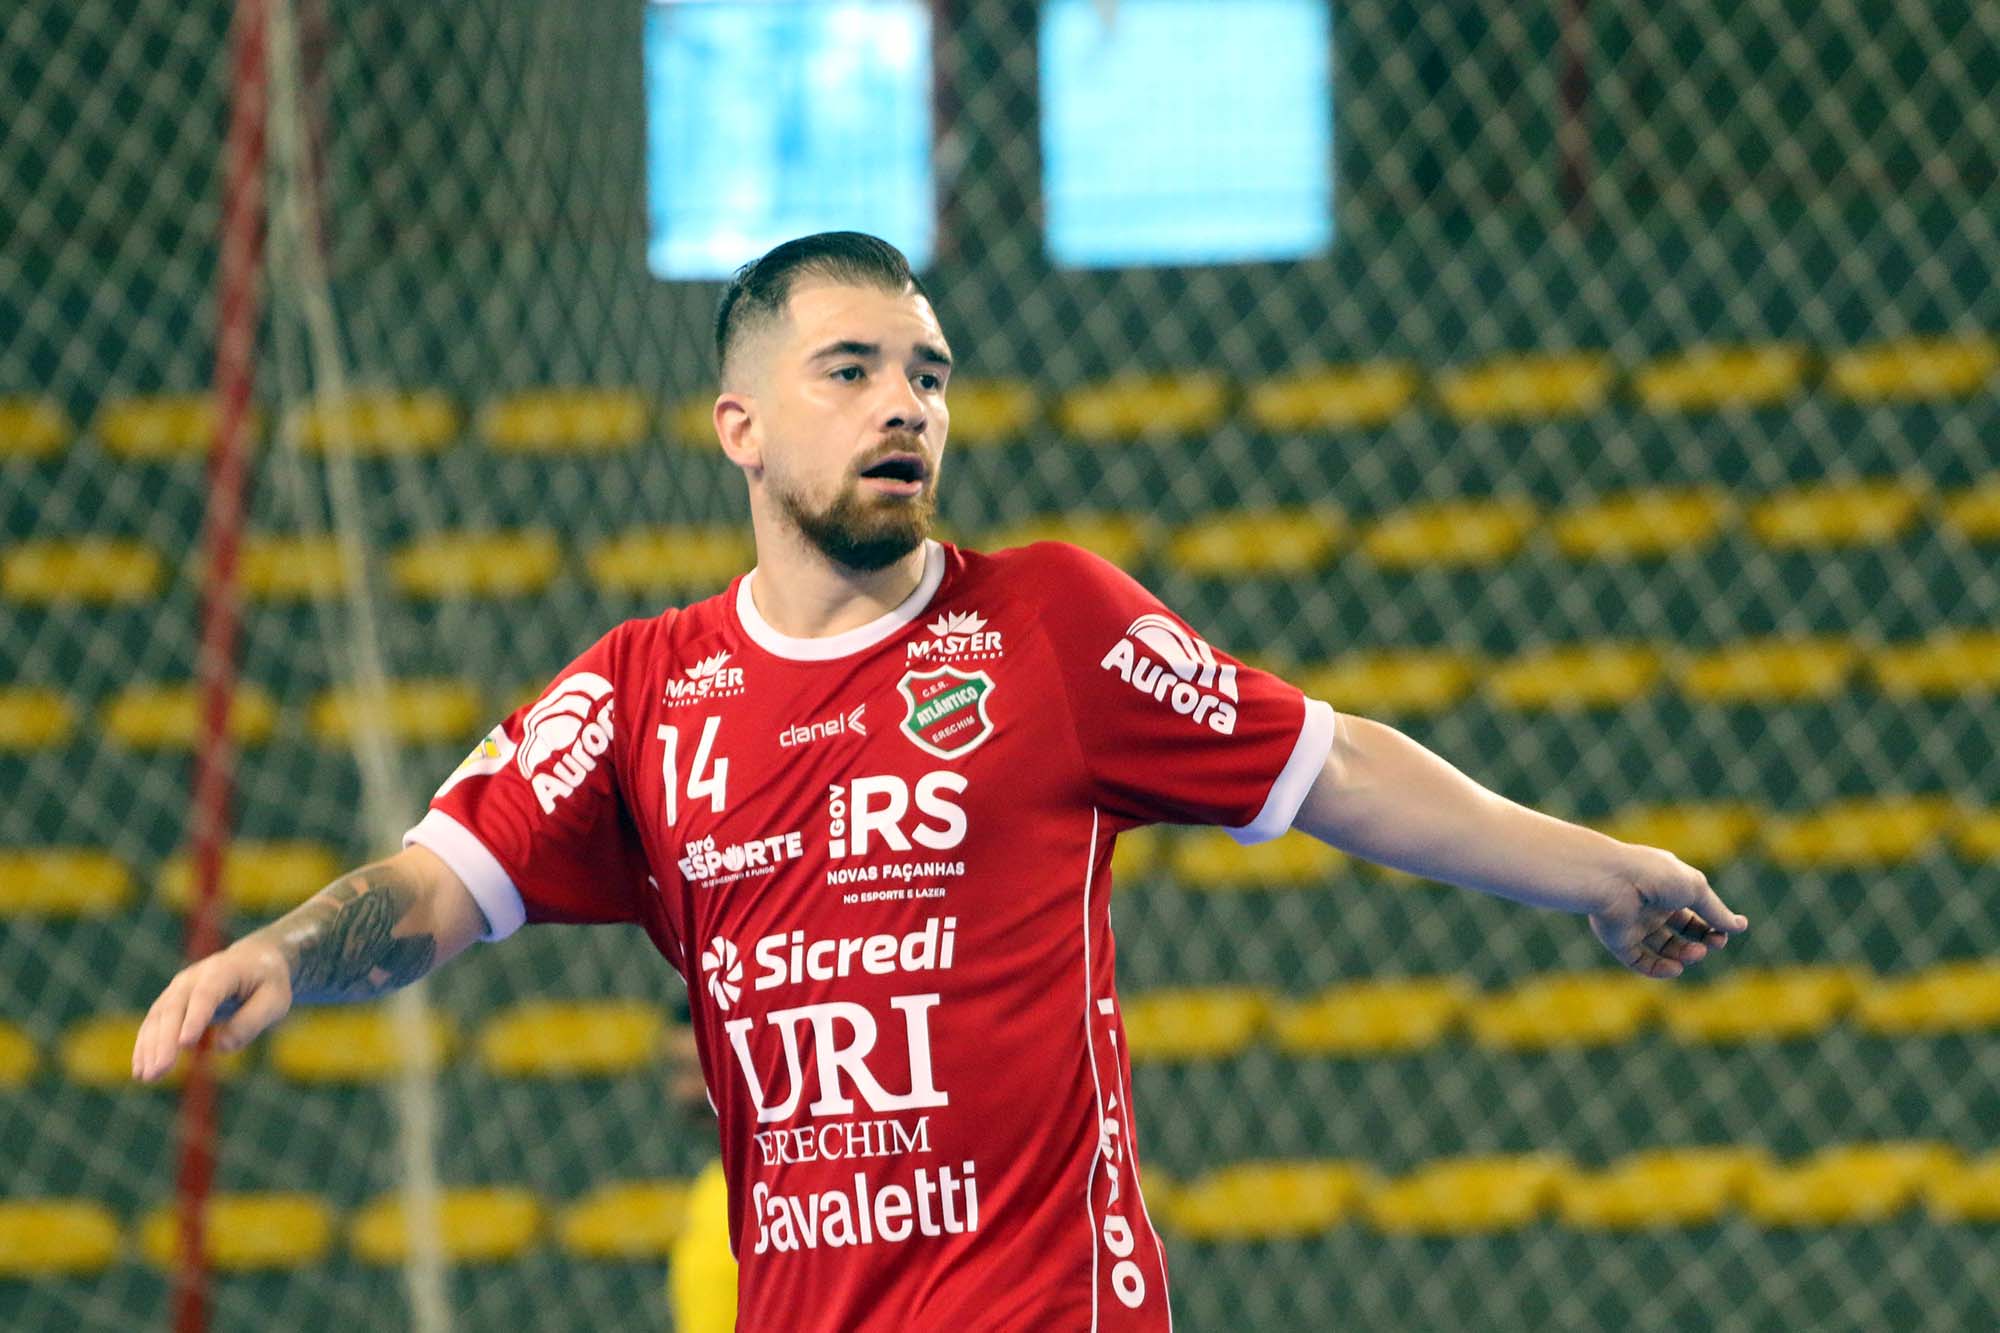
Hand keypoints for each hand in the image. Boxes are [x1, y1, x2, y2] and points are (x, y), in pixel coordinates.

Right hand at [131, 936, 293, 1081]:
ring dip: (150, 1047)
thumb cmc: (268, 982)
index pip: (206, 995)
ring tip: (147, 1077)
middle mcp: (194, 977)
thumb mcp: (275, 1000)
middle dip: (165, 1041)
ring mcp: (178, 988)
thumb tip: (221, 1046)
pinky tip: (140, 1069)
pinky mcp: (170, 1001)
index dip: (195, 1018)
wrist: (253, 959)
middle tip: (159, 1072)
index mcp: (223, 970)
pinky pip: (153, 1023)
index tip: (185, 1044)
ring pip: (158, 1017)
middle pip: (175, 1008)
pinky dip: (145, 1046)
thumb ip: (251, 1021)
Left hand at [1587, 845, 1748, 978]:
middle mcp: (1651, 906)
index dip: (1712, 925)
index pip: (1695, 911)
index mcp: (1668, 887)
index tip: (1725, 933)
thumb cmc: (1654, 876)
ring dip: (1685, 955)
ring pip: (1664, 948)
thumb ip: (1716, 910)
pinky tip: (1675, 968)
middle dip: (1701, 941)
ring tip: (1695, 953)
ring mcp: (1634, 924)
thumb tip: (1740, 926)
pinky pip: (1640, 961)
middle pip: (1682, 932)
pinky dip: (1659, 969)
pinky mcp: (1618, 941)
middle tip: (1713, 944)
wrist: (1610, 881)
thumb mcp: (1694, 888)